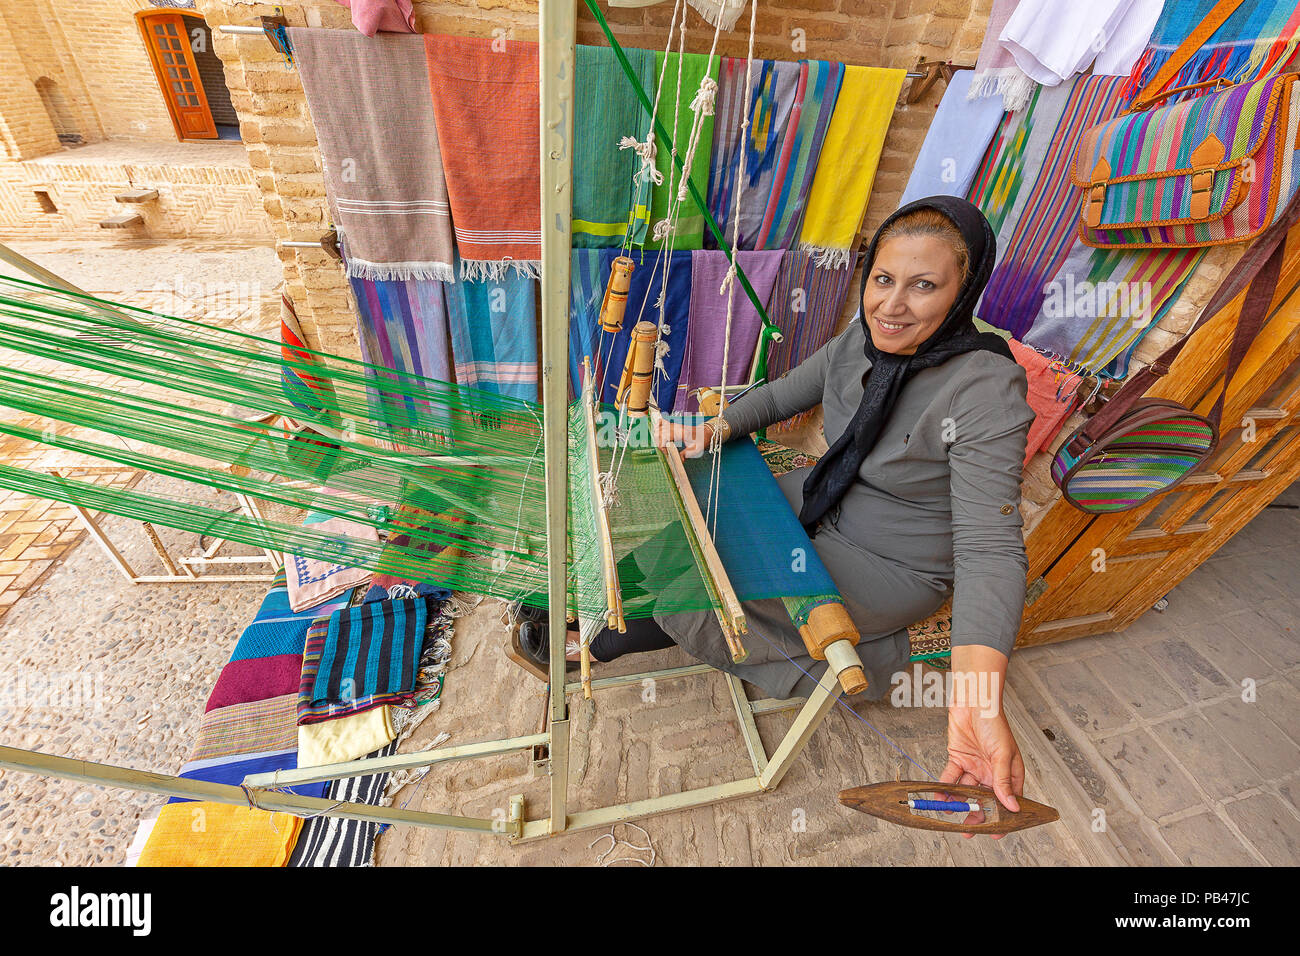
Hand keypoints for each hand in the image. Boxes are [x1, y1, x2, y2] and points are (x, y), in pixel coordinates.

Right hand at [652, 418, 712, 458]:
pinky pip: (661, 422)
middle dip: (659, 443)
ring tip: (663, 444)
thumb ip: (687, 454)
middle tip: (665, 450)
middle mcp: (676, 426)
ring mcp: (674, 424)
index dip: (662, 445)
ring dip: (658, 437)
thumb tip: (680, 460)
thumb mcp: (697, 450)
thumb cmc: (702, 440)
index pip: (664, 436)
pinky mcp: (674, 424)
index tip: (666, 453)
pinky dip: (658, 428)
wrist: (706, 432)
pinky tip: (661, 435)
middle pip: (659, 432)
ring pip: (658, 427)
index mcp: (681, 432)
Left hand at [939, 644, 1020, 837]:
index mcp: (1009, 772)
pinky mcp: (957, 759)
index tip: (995, 832)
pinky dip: (945, 788)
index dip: (1003, 817)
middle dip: (977, 815)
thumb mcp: (1002, 755)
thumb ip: (1003, 781)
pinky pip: (951, 778)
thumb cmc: (994, 723)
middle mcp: (991, 772)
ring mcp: (974, 767)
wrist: (973, 701)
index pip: (1008, 800)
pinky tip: (940, 797)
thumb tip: (1011, 806)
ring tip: (951, 813)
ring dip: (959, 803)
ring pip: (966, 791)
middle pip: (985, 799)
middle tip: (969, 830)